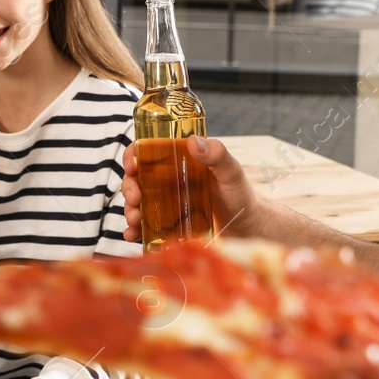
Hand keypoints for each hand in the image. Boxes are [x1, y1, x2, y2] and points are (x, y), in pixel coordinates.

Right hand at [122, 135, 259, 242]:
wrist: (249, 228)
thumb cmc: (241, 195)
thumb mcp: (231, 172)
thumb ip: (218, 155)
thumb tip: (192, 142)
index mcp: (178, 161)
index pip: (147, 152)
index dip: (133, 155)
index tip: (132, 166)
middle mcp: (168, 180)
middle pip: (137, 179)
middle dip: (129, 188)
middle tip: (134, 199)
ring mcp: (166, 203)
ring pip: (138, 203)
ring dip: (129, 210)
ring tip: (134, 220)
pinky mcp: (167, 224)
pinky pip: (145, 225)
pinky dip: (134, 230)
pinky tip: (132, 235)